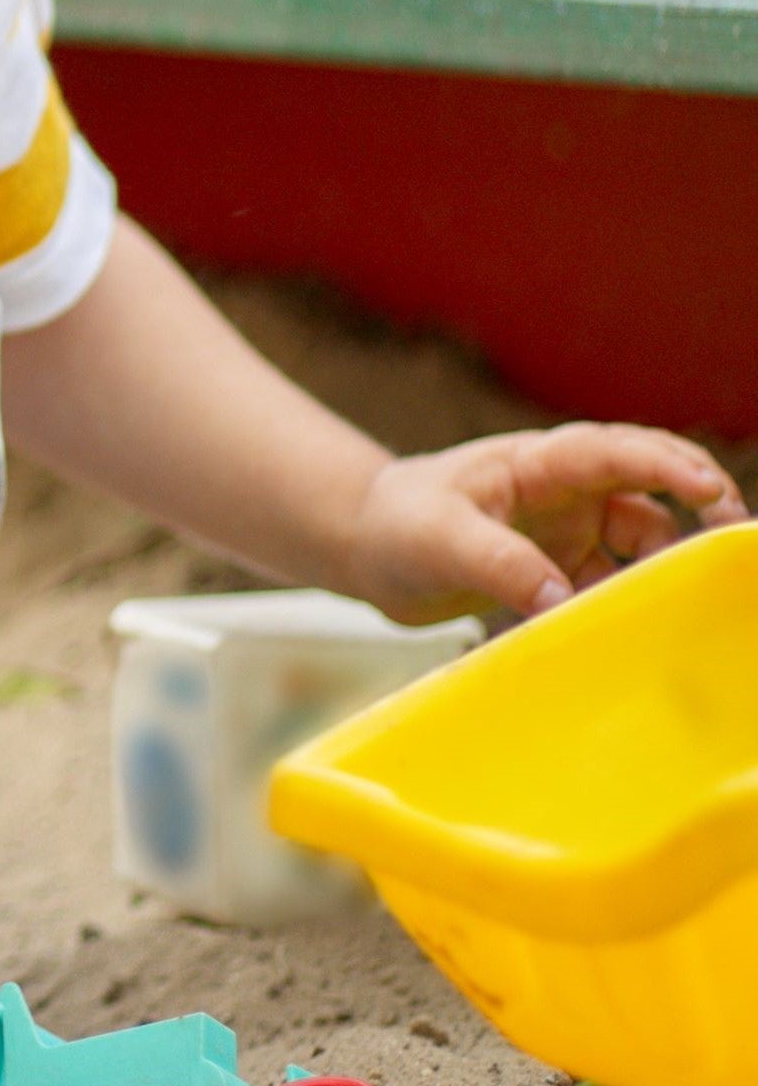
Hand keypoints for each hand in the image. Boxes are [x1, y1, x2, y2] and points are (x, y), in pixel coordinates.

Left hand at [346, 423, 747, 623]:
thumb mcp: (438, 539)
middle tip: (737, 540)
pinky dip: (633, 603)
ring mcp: (566, 528)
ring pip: (641, 539)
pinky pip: (614, 582)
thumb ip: (499, 563)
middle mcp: (561, 490)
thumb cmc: (396, 525)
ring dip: (667, 564)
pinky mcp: (560, 568)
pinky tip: (645, 634)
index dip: (666, 465)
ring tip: (696, 602)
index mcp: (533, 462)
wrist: (365, 547)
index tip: (713, 491)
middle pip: (647, 485)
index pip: (611, 452)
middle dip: (699, 500)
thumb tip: (561, 600)